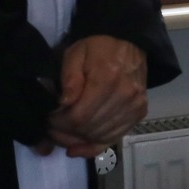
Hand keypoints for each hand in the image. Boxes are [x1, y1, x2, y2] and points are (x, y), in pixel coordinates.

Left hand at [45, 36, 146, 157]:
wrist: (128, 42)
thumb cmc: (98, 48)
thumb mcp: (75, 55)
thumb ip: (69, 78)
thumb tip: (65, 104)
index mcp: (108, 79)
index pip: (79, 116)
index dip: (59, 124)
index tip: (49, 120)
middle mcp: (126, 95)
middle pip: (89, 129)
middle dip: (65, 134)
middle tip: (52, 129)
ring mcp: (135, 105)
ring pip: (101, 136)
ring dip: (78, 140)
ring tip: (64, 135)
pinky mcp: (140, 111)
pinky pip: (115, 137)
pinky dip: (95, 146)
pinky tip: (79, 147)